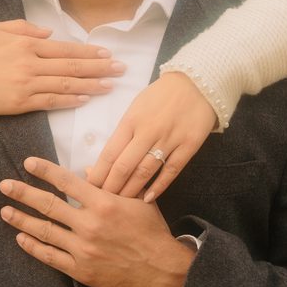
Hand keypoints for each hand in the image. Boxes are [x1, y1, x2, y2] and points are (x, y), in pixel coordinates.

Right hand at [0, 21, 121, 116]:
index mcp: (26, 43)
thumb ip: (23, 27)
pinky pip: (51, 102)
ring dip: (91, 85)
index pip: (65, 48)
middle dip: (99, 68)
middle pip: (72, 66)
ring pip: (66, 85)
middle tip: (120, 69)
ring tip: (110, 86)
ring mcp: (27, 85)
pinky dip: (70, 101)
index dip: (88, 52)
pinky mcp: (21, 103)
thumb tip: (48, 33)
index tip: (106, 53)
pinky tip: (85, 99)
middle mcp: (31, 63)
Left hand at [0, 157, 195, 286]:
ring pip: (45, 231)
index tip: (27, 163)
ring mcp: (83, 249)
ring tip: (5, 211)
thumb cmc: (152, 232)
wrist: (163, 269)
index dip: (44, 171)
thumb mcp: (137, 200)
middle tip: (4, 185)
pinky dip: (34, 246)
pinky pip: (51, 257)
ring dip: (21, 220)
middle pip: (48, 205)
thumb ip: (111, 184)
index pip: (66, 181)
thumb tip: (88, 168)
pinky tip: (21, 238)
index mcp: (103, 203)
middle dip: (23, 194)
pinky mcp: (82, 270)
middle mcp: (90, 224)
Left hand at [88, 71, 216, 200]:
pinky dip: (159, 186)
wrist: (197, 82)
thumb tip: (108, 158)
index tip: (89, 189)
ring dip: (131, 191)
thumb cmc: (161, 95)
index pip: (109, 153)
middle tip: (102, 204)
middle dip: (111, 188)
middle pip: (124, 166)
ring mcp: (169, 139)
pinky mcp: (188, 145)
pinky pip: (171, 170)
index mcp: (131, 120)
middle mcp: (148, 131)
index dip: (98, 174)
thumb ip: (124, 131)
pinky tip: (147, 198)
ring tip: (120, 204)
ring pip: (145, 171)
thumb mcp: (136, 107)